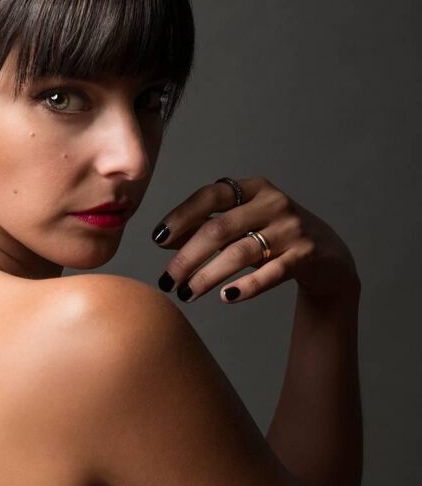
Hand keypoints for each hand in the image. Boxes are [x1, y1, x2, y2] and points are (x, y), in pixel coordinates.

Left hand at [152, 177, 360, 303]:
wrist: (329, 255)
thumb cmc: (272, 236)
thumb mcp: (240, 226)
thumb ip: (205, 228)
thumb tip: (164, 241)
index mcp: (253, 188)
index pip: (210, 196)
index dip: (182, 216)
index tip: (158, 239)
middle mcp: (273, 203)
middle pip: (220, 229)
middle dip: (188, 257)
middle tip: (167, 280)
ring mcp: (292, 228)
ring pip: (241, 253)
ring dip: (208, 276)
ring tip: (186, 294)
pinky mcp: (307, 255)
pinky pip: (272, 272)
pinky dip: (247, 286)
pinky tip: (226, 297)